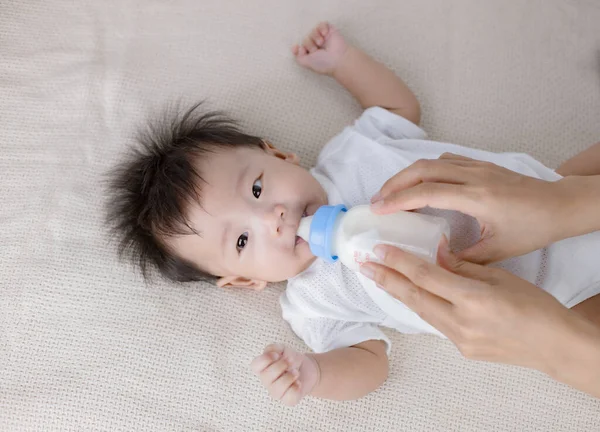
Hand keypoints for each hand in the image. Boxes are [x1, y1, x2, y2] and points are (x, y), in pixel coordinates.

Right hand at [251, 343, 319, 405]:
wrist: (307, 370)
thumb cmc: (291, 360)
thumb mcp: (283, 349)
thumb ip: (274, 348)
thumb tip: (274, 354)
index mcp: (262, 368)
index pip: (255, 365)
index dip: (266, 359)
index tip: (277, 355)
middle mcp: (266, 381)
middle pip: (267, 376)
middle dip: (281, 365)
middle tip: (290, 362)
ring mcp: (276, 392)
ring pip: (277, 388)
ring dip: (290, 376)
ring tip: (296, 372)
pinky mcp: (288, 399)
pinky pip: (290, 396)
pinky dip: (297, 387)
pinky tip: (298, 382)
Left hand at [292, 22, 348, 74]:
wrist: (338, 59)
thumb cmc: (323, 63)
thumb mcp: (306, 63)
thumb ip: (298, 56)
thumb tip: (295, 47)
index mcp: (311, 54)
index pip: (301, 47)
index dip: (299, 48)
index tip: (303, 51)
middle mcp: (316, 45)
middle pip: (305, 38)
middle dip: (308, 44)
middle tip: (316, 50)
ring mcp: (323, 37)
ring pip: (312, 31)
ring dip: (315, 37)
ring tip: (321, 43)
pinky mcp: (329, 30)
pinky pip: (321, 24)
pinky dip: (322, 28)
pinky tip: (325, 34)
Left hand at [359, 239, 595, 373]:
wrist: (552, 345)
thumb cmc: (533, 305)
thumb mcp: (499, 277)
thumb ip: (462, 266)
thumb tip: (436, 252)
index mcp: (472, 299)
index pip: (425, 275)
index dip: (399, 261)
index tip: (378, 248)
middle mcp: (460, 321)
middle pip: (413, 295)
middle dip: (385, 277)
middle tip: (362, 263)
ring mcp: (458, 339)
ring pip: (419, 310)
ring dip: (397, 292)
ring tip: (377, 276)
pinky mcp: (460, 349)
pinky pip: (432, 322)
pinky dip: (418, 305)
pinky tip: (407, 294)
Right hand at [371, 153, 570, 263]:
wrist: (560, 205)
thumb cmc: (533, 228)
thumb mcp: (498, 250)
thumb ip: (462, 258)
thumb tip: (434, 263)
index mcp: (477, 197)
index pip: (427, 192)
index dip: (398, 199)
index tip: (378, 209)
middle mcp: (473, 176)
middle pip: (422, 169)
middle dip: (394, 183)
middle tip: (377, 200)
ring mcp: (477, 166)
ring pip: (432, 162)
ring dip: (408, 175)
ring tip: (393, 193)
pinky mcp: (481, 164)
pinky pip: (446, 160)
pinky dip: (426, 170)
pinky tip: (421, 184)